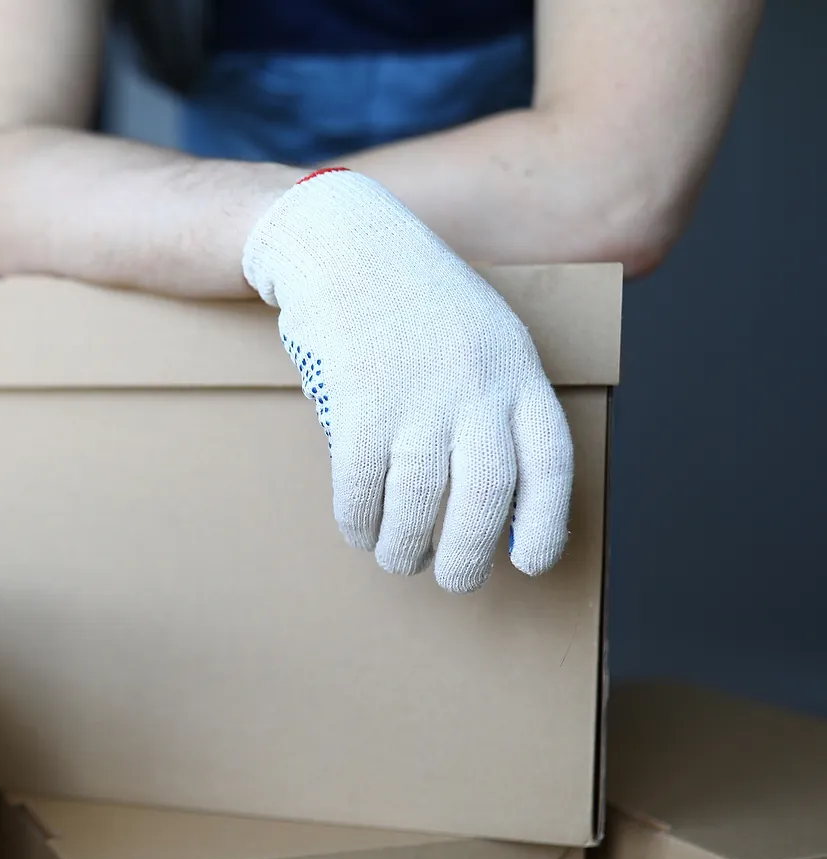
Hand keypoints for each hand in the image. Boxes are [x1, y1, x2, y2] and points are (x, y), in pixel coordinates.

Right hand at [242, 168, 573, 592]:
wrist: (347, 240)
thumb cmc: (419, 300)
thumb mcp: (485, 335)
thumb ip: (498, 403)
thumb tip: (496, 495)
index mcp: (516, 371)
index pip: (548, 462)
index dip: (544, 524)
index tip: (528, 563)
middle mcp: (475, 384)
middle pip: (485, 496)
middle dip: (467, 557)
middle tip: (453, 580)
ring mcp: (416, 389)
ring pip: (420, 499)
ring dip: (406, 547)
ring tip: (399, 559)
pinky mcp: (360, 395)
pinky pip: (362, 481)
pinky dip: (359, 518)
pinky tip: (359, 530)